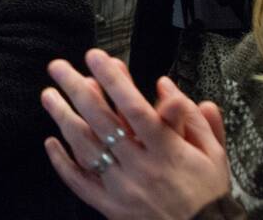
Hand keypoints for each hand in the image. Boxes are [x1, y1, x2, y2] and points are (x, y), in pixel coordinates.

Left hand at [41, 49, 229, 218]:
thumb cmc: (207, 193)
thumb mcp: (213, 152)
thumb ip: (193, 117)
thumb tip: (166, 86)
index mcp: (168, 151)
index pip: (135, 108)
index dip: (113, 80)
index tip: (96, 57)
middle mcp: (141, 168)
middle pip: (102, 121)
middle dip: (77, 89)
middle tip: (59, 67)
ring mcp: (122, 188)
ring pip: (86, 148)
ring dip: (63, 118)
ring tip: (49, 95)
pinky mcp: (111, 207)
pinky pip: (80, 182)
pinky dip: (62, 162)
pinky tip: (52, 141)